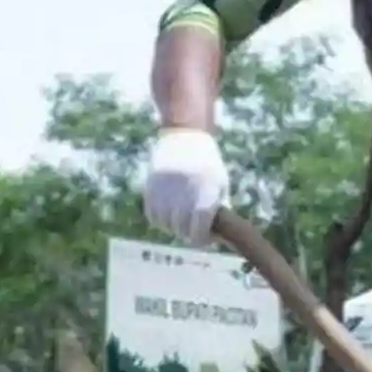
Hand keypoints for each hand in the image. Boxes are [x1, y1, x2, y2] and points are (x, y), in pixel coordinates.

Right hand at [143, 128, 229, 246]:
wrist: (185, 133)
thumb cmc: (207, 161)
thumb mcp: (220, 181)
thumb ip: (219, 207)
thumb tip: (217, 235)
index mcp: (206, 190)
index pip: (200, 229)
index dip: (201, 239)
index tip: (203, 238)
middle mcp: (185, 191)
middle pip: (181, 229)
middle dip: (188, 233)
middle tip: (192, 229)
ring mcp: (166, 188)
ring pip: (165, 224)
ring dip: (172, 227)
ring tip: (179, 219)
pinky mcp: (151, 184)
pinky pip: (151, 214)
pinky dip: (159, 219)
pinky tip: (167, 213)